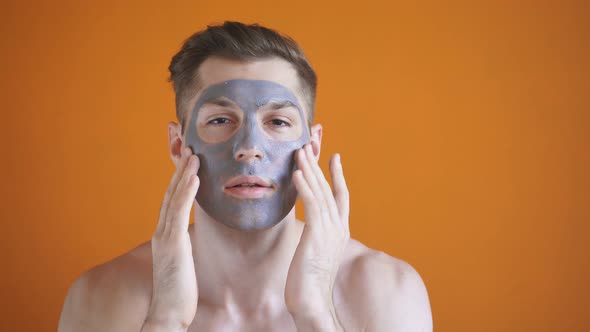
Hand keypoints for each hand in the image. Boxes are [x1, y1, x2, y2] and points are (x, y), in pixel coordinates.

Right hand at [142, 147, 199, 330]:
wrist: (168, 314)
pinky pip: (179, 212)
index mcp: (166, 234)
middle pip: (170, 191)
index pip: (173, 198)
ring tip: (194, 152)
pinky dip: (186, 192)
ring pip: (174, 197)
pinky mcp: (172, 244)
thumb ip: (184, 244)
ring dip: (183, 173)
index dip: (179, 176)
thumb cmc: (179, 290)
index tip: (187, 157)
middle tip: (186, 143)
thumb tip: (192, 235)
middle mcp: (162, 231)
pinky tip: (194, 176)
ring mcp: (165, 236)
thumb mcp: (183, 261)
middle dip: (179, 167)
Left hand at [285, 143, 349, 327]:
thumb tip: (308, 232)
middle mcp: (338, 227)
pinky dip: (305, 186)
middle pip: (330, 188)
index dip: (337, 175)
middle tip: (311, 143)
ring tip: (301, 150)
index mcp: (339, 231)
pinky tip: (296, 172)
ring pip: (320, 192)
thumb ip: (315, 238)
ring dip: (310, 169)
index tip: (333, 156)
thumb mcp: (315, 255)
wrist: (312, 302)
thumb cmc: (309, 283)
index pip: (341, 196)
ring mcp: (329, 230)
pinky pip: (311, 204)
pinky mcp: (317, 234)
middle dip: (319, 164)